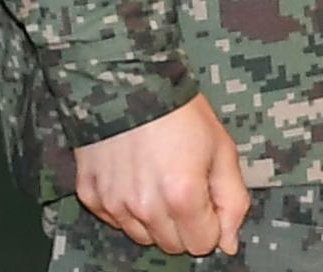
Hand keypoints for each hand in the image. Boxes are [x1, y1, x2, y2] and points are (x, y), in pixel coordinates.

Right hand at [72, 96, 249, 256]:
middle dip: (183, 222)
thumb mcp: (221, 148)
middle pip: (171, 244)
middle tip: (182, 182)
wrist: (128, 78)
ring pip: (142, 235)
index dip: (210, 222)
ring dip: (153, 217)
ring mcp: (114, 202)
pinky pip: (114, 218)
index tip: (206, 196)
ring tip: (157, 176)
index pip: (202, 244)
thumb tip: (228, 243)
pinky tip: (133, 174)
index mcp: (182, 195)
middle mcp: (145, 206)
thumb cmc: (179, 110)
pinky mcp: (90, 194)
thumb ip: (232, 200)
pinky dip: (125, 204)